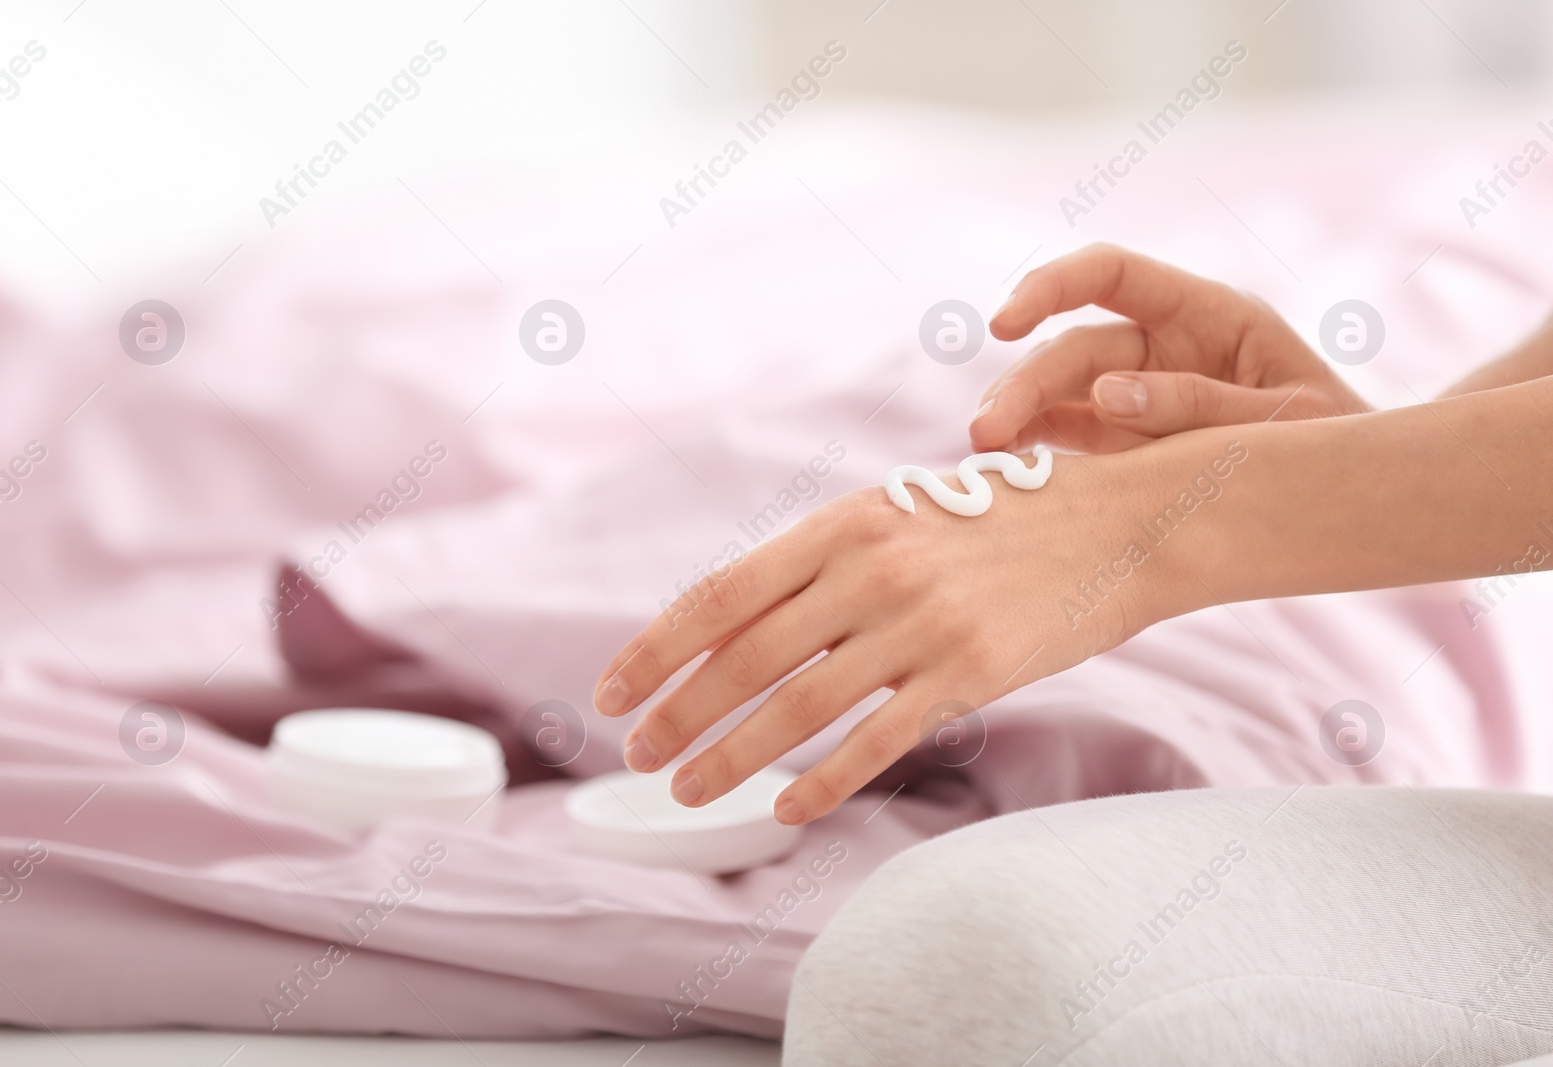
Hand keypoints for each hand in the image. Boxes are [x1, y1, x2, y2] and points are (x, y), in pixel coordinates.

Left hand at [591, 453, 1163, 825]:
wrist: (1123, 524)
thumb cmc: (1000, 519)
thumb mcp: (899, 512)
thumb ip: (822, 562)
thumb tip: (734, 621)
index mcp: (844, 522)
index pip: (722, 594)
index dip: (657, 647)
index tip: (612, 689)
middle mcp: (874, 570)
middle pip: (745, 658)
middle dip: (677, 712)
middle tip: (635, 753)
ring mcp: (923, 625)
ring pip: (799, 709)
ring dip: (730, 758)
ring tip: (684, 788)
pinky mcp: (972, 674)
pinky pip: (878, 741)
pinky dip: (823, 783)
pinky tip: (784, 812)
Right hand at [970, 244, 1369, 453]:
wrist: (1363, 494)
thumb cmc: (1338, 440)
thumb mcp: (1288, 418)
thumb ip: (1199, 405)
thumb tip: (1107, 396)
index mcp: (1207, 314)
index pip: (1111, 274)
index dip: (1051, 286)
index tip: (1005, 320)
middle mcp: (1163, 346)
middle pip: (1075, 348)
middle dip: (1026, 384)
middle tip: (987, 432)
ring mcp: (1141, 395)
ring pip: (1062, 393)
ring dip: (1019, 417)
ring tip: (984, 452)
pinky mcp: (1129, 441)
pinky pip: (1071, 436)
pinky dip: (1036, 449)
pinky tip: (1008, 468)